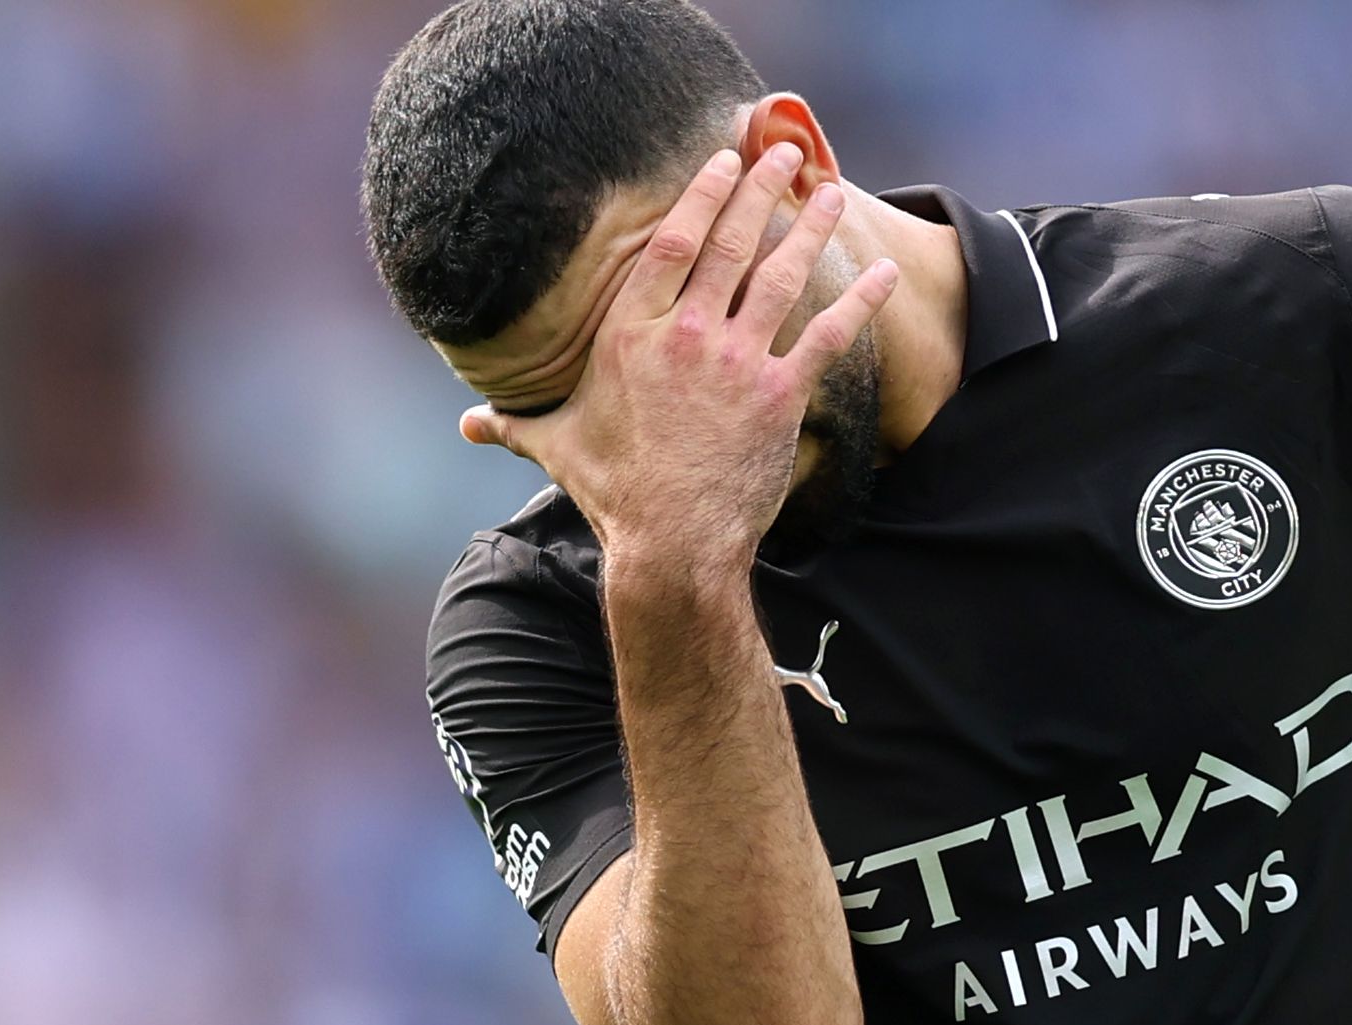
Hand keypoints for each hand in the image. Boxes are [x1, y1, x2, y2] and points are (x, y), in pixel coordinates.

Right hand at [460, 142, 899, 565]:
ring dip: (808, 229)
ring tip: (829, 193)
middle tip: (781, 153)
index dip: (701, 197)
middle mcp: (685, 337)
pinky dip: (859, 301)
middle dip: (759, 191)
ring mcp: (736, 364)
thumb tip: (468, 427)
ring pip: (780, 277)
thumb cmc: (613, 494)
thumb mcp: (556, 447)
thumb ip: (514, 424)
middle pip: (728, 245)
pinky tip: (884, 273)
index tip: (723, 162)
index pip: (670, 244)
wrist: (672, 544)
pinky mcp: (779, 397)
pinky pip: (827, 336)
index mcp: (631, 335)